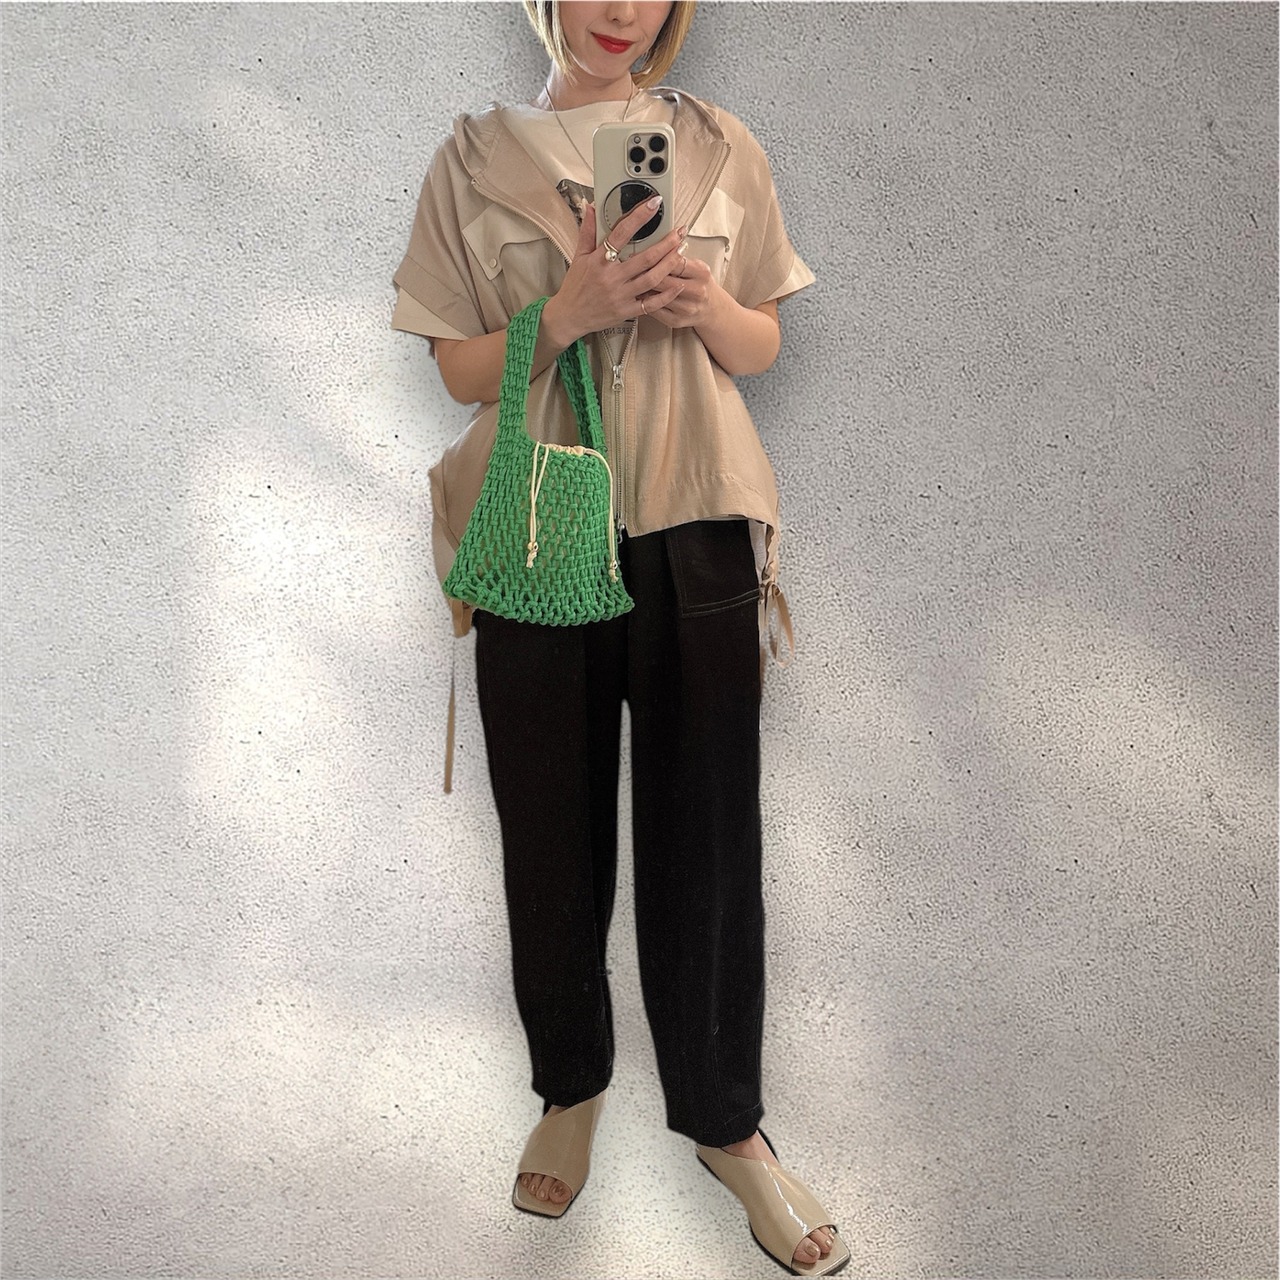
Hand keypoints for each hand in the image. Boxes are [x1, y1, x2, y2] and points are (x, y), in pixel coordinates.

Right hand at [548, 197, 687, 340]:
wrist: (569, 316)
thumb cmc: (575, 286)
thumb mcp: (578, 256)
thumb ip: (587, 231)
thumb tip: (589, 207)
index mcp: (599, 261)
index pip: (621, 233)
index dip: (640, 216)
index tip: (654, 204)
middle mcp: (611, 277)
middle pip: (645, 257)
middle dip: (666, 242)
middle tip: (680, 231)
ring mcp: (620, 296)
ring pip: (652, 278)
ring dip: (670, 264)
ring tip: (682, 251)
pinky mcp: (627, 311)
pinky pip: (651, 304)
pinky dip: (667, 295)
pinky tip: (679, 285)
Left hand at [636, 254, 717, 330]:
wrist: (710, 308)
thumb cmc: (699, 283)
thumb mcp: (695, 266)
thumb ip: (678, 257)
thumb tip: (657, 244)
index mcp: (701, 273)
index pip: (675, 261)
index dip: (657, 255)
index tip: (644, 252)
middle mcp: (696, 291)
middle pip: (664, 280)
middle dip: (646, 272)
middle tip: (632, 266)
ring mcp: (687, 308)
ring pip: (657, 296)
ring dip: (643, 287)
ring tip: (633, 279)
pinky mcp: (676, 320)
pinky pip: (655, 310)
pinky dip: (645, 301)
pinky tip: (639, 294)